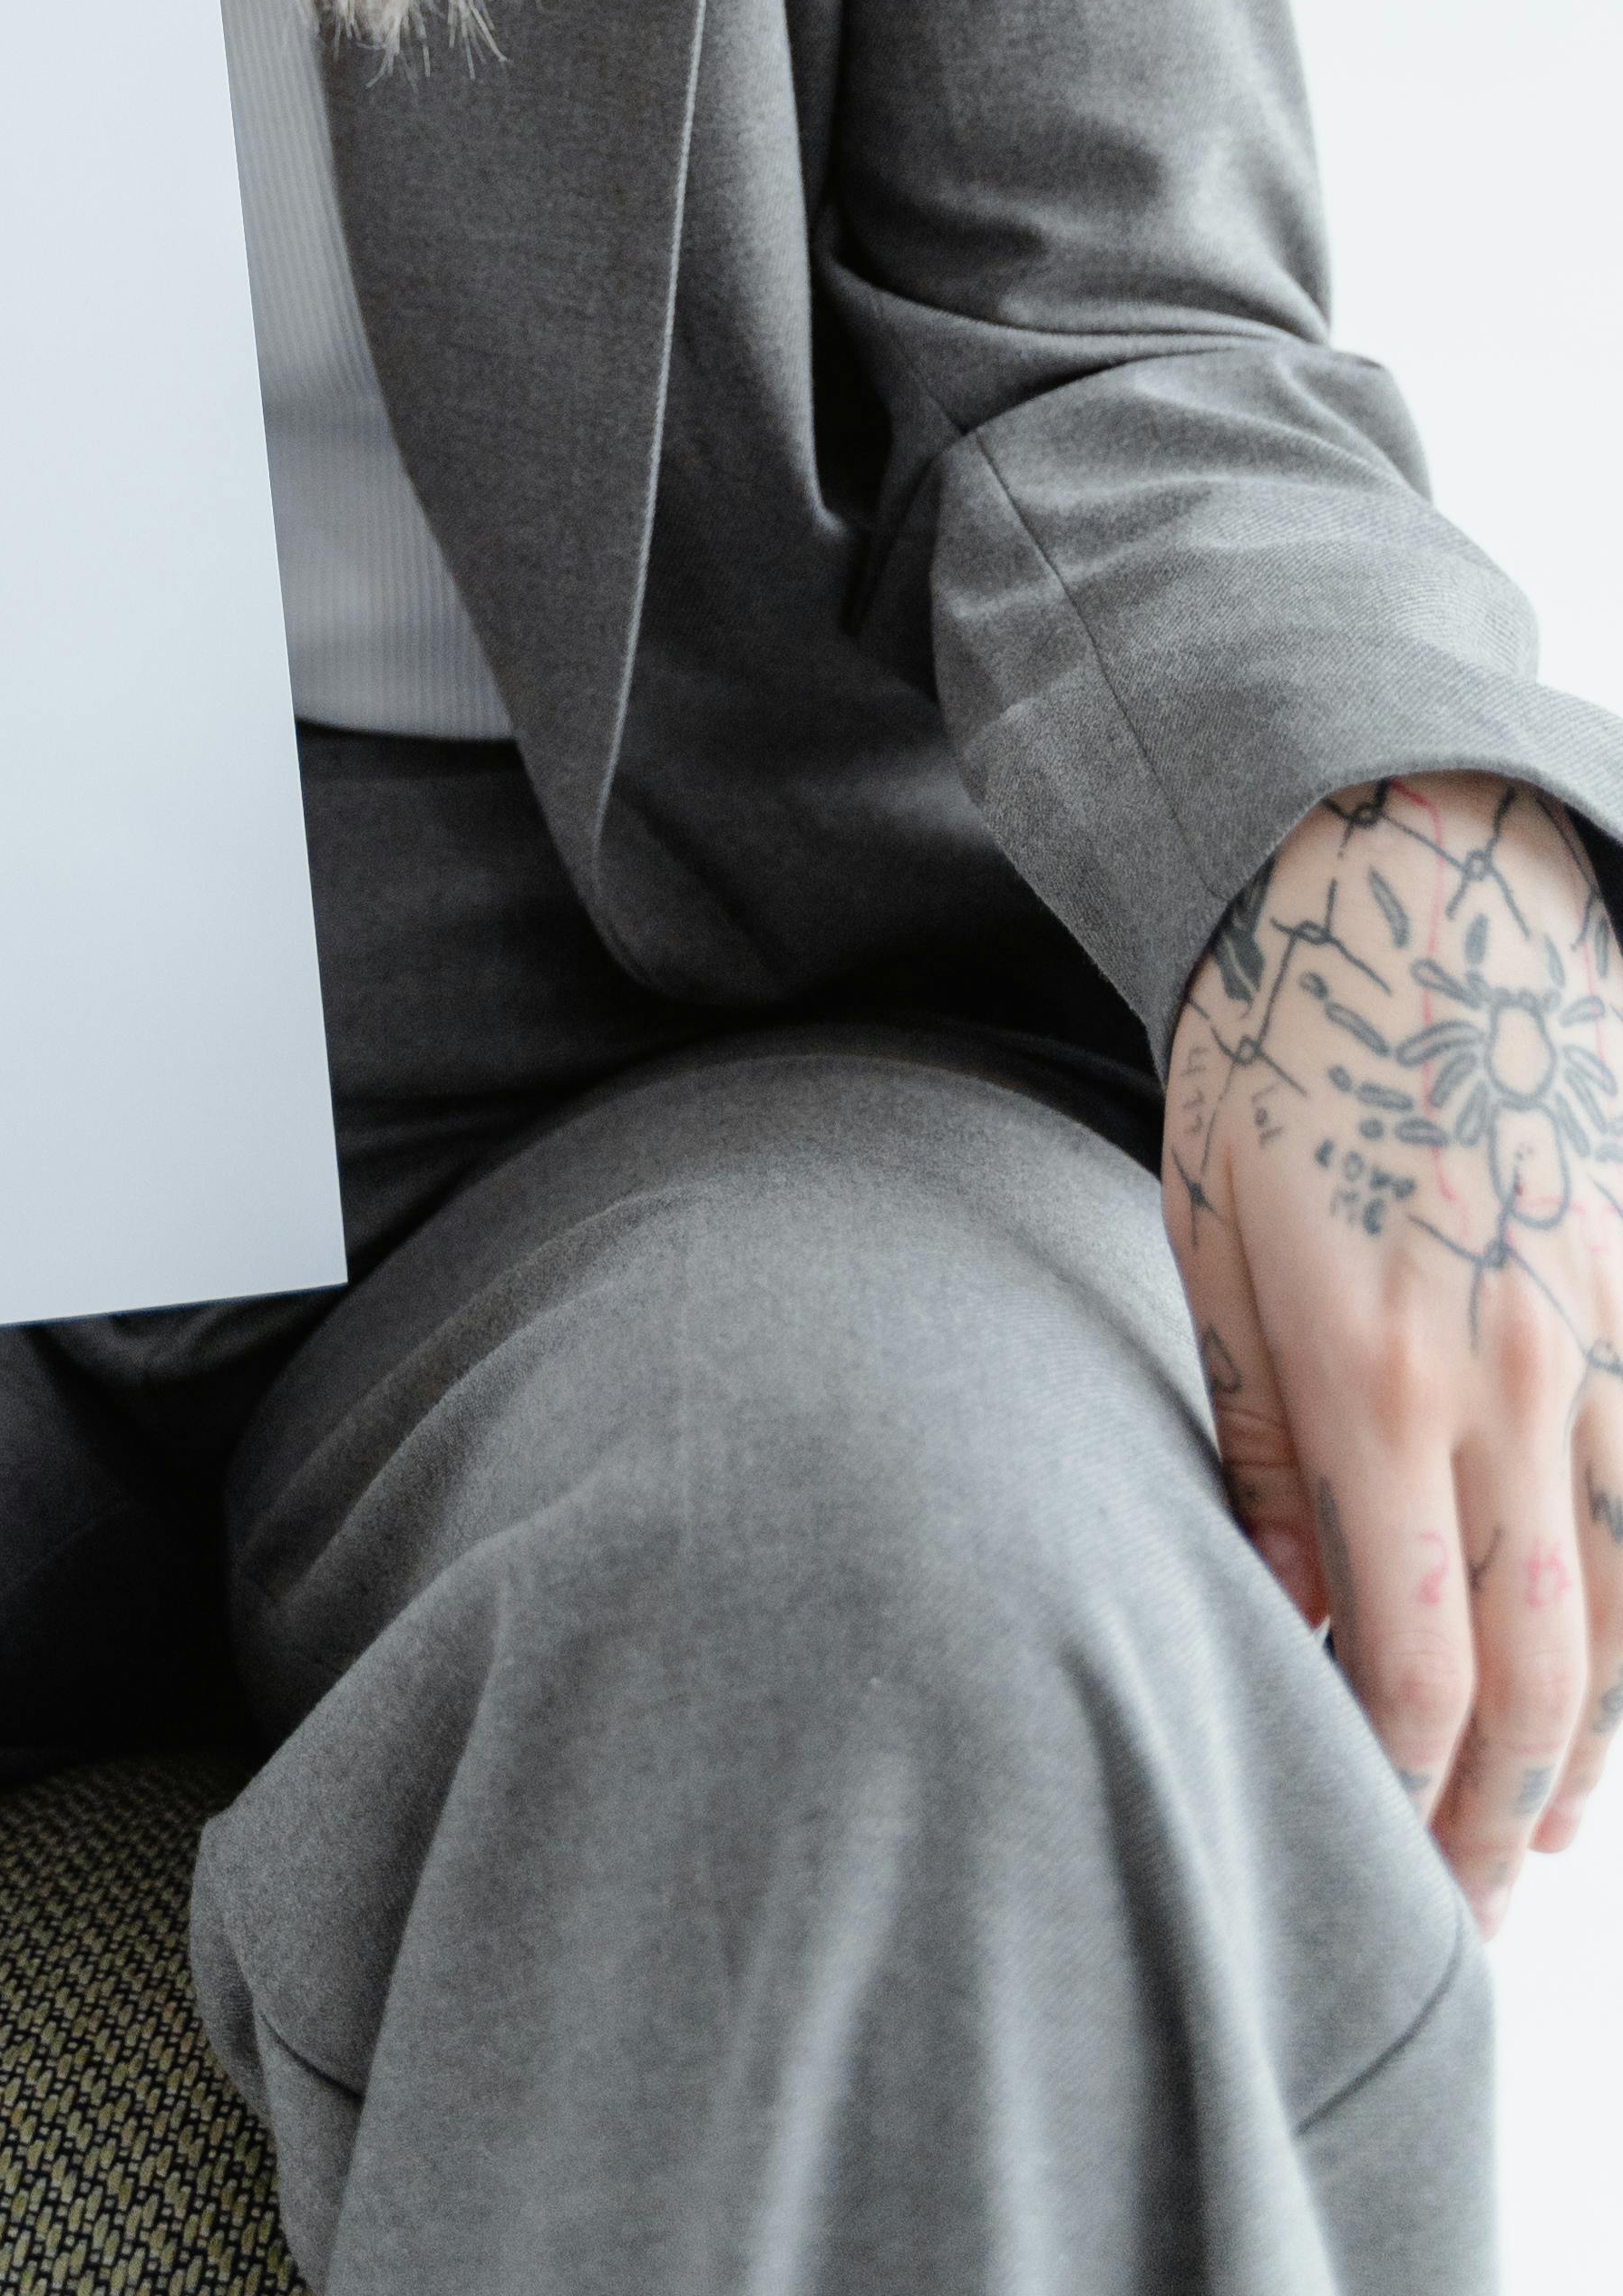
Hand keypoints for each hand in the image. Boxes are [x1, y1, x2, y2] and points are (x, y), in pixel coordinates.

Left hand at [1165, 773, 1622, 1928]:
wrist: (1402, 886)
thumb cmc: (1271, 1054)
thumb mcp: (1210, 1237)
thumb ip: (1255, 1435)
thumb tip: (1282, 1608)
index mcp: (1373, 1368)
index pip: (1404, 1652)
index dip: (1394, 1786)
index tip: (1366, 1859)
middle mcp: (1507, 1373)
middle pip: (1534, 1668)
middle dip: (1493, 1814)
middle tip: (1452, 1906)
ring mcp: (1600, 1332)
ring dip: (1590, 1746)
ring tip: (1537, 1836)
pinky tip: (1613, 1697)